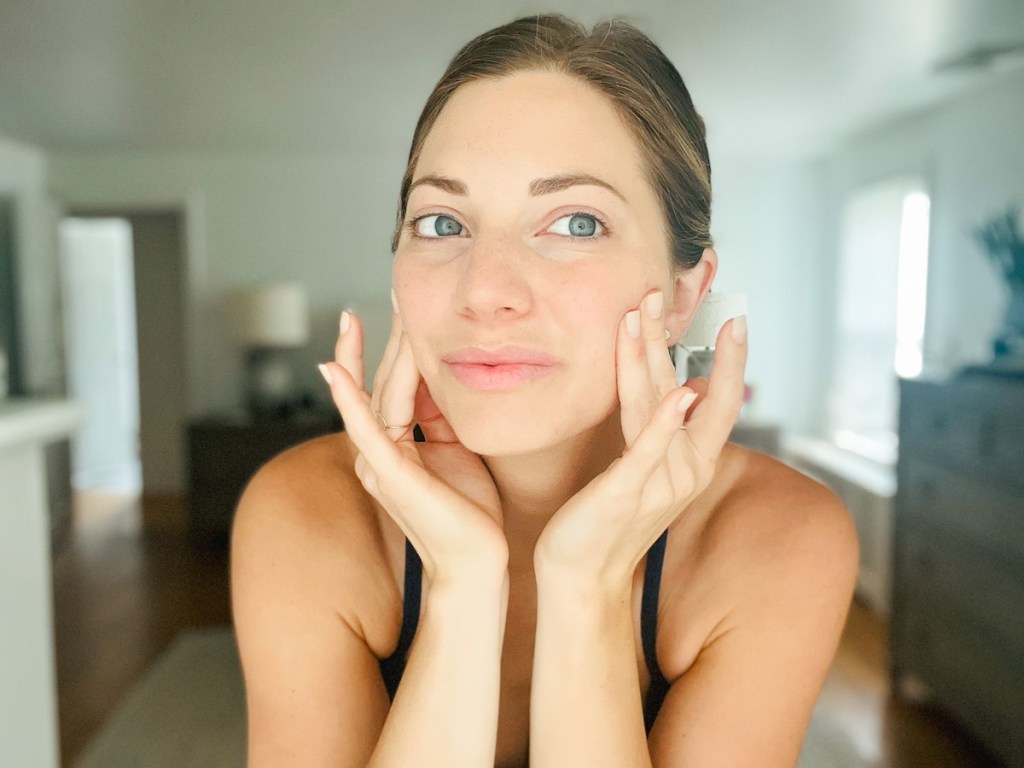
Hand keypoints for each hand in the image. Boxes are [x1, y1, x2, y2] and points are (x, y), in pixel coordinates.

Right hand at [319, 306, 507, 582]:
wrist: (478, 562)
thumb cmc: (471, 511)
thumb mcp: (457, 447)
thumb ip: (440, 415)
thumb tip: (438, 375)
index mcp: (395, 446)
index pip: (391, 384)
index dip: (394, 345)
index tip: (401, 306)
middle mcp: (378, 451)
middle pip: (382, 382)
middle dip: (388, 336)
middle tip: (396, 289)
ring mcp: (378, 462)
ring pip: (376, 395)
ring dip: (372, 351)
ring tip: (365, 312)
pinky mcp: (387, 474)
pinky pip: (363, 429)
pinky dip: (348, 397)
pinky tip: (333, 368)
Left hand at [535, 290, 747, 584]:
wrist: (584, 574)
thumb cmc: (612, 520)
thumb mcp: (647, 470)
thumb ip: (670, 432)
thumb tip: (695, 391)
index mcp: (691, 462)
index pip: (722, 403)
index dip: (732, 361)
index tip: (735, 320)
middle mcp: (685, 469)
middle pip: (691, 392)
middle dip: (675, 340)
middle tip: (662, 290)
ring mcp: (659, 481)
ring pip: (659, 405)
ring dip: (651, 356)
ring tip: (645, 312)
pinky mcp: (627, 492)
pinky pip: (649, 449)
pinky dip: (667, 420)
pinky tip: (681, 392)